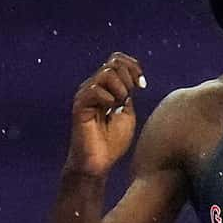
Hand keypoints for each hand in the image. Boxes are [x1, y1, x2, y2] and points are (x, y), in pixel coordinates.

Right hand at [66, 53, 146, 178]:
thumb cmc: (112, 143)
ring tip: (118, 105)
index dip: (133, 66)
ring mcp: (86, 95)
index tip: (142, 85)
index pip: (116, 59)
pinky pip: (96, 89)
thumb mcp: (127, 114)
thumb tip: (130, 80)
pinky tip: (109, 111)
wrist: (98, 163)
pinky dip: (109, 99)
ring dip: (120, 88)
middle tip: (130, 97)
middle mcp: (94, 87)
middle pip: (113, 62)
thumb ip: (127, 95)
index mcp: (105, 87)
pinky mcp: (80, 105)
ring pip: (106, 73)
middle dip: (129, 77)